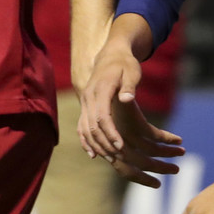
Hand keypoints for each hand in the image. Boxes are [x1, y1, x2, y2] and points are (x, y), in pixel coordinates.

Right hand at [77, 42, 182, 186]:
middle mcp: (89, 97)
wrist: (110, 55)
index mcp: (100, 89)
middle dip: (105, 143)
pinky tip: (93, 154)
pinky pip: (81, 127)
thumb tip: (126, 99)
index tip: (121, 146)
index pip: (102, 116)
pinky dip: (86, 141)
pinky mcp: (85, 106)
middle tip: (120, 156)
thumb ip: (129, 86)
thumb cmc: (125, 64)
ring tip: (110, 158)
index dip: (111, 133)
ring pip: (85, 129)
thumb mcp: (132, 71)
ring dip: (96, 145)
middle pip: (92, 126)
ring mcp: (85, 102)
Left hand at [99, 98, 184, 186]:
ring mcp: (125, 132)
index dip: (142, 179)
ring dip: (168, 153)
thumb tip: (118, 160)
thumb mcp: (113, 123)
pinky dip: (167, 139)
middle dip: (161, 168)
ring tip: (182, 152)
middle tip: (176, 170)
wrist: (107, 78)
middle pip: (141, 163)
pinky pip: (154, 135)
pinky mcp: (134, 120)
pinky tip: (178, 140)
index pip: (126, 170)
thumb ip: (119, 141)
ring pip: (151, 150)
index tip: (157, 184)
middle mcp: (118, 142)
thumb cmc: (110, 105)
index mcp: (111, 146)